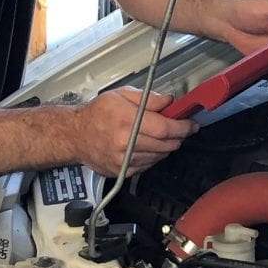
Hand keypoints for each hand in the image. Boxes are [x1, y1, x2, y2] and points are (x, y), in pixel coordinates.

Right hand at [72, 87, 197, 177]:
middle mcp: (126, 143)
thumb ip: (148, 98)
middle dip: (178, 137)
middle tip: (180, 129)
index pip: (165, 129)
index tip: (192, 125)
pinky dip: (154, 156)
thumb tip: (169, 102)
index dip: (183, 128)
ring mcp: (125, 160)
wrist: (75, 136)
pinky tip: (147, 146)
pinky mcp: (124, 172)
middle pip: (166, 145)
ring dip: (166, 147)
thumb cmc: (97, 114)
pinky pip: (149, 165)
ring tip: (159, 135)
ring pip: (160, 156)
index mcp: (127, 121)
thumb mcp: (121, 95)